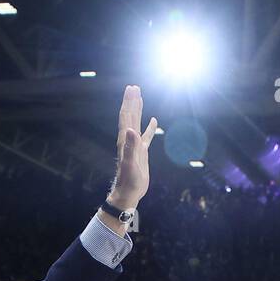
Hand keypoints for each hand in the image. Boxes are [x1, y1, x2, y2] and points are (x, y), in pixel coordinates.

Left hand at [108, 86, 158, 208]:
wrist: (128, 193)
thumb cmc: (128, 181)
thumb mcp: (130, 164)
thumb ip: (130, 147)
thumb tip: (131, 129)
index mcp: (126, 139)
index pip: (127, 116)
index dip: (129, 102)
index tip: (131, 89)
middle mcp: (129, 139)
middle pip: (130, 116)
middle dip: (132, 101)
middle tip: (134, 87)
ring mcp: (135, 145)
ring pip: (137, 122)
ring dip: (138, 110)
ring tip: (140, 97)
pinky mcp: (141, 152)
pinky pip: (147, 136)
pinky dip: (150, 127)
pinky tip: (153, 121)